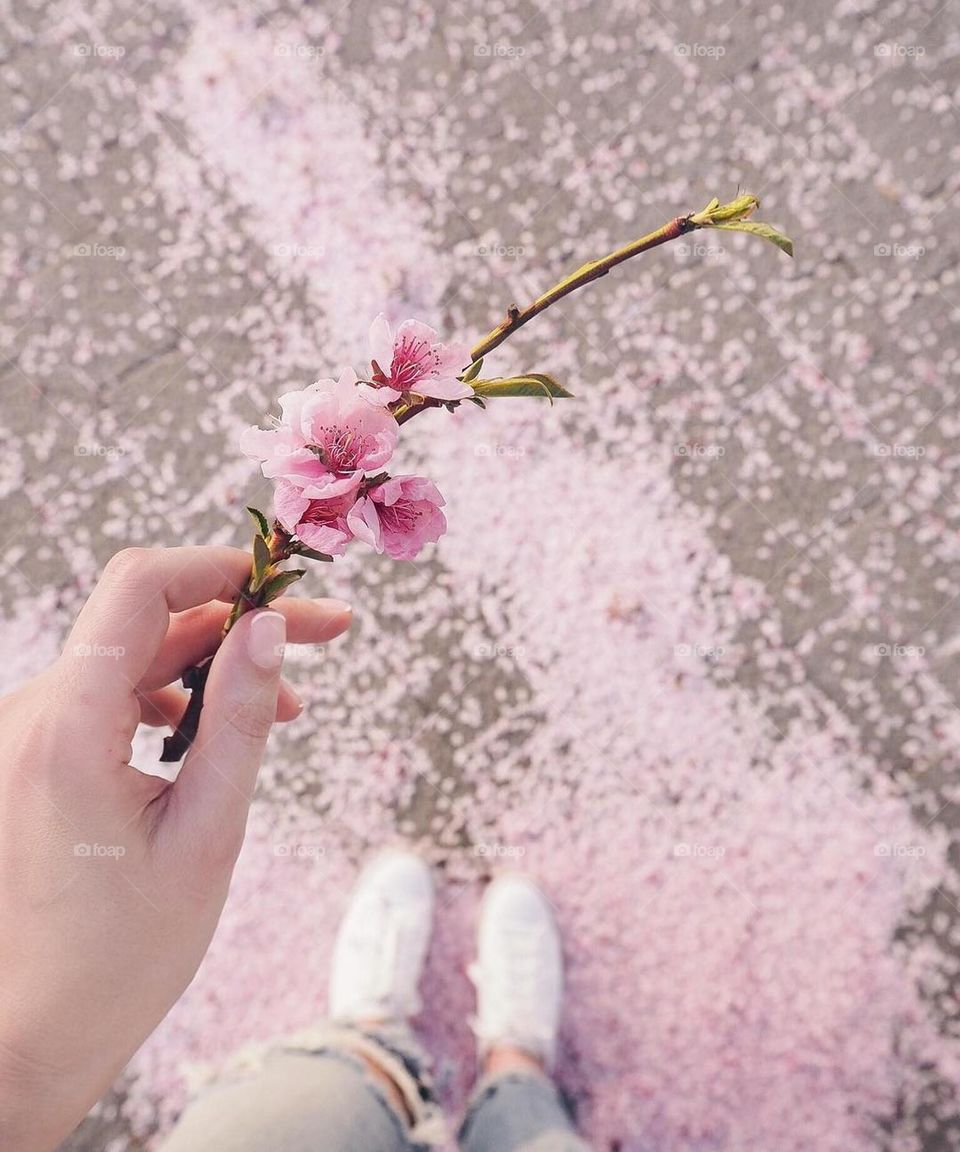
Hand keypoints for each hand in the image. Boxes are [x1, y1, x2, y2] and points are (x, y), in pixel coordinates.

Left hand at [0, 545, 350, 1150]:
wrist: (33, 1032)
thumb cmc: (121, 952)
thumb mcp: (206, 832)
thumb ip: (239, 720)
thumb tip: (269, 628)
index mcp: (68, 728)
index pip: (139, 588)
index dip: (218, 568)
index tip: (285, 587)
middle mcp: (32, 716)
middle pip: (145, 621)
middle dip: (239, 619)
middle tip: (327, 635)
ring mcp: (27, 736)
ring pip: (130, 657)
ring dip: (210, 664)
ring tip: (286, 704)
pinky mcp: (34, 757)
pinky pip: (108, 697)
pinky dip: (171, 697)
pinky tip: (218, 732)